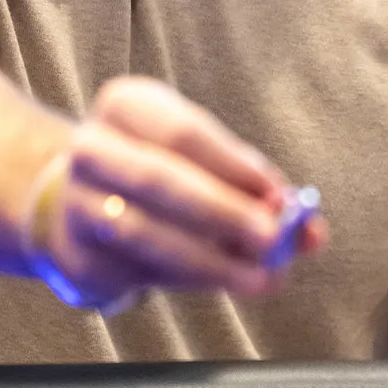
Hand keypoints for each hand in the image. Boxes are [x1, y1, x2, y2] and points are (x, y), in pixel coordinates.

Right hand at [32, 77, 325, 313]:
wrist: (79, 208)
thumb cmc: (163, 178)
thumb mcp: (209, 166)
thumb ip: (259, 192)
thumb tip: (310, 231)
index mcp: (127, 106)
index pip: (185, 132)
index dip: (236, 166)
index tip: (281, 196)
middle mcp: (92, 148)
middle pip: (159, 178)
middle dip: (222, 212)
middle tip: (272, 239)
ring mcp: (77, 205)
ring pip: (145, 234)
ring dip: (210, 261)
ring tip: (260, 277)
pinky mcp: (77, 259)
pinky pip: (141, 273)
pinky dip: (190, 280)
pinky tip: (222, 281)